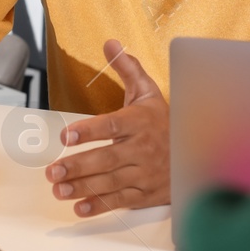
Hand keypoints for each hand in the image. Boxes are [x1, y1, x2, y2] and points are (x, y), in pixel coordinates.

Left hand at [46, 40, 168, 215]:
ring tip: (58, 189)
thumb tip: (110, 43)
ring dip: (83, 187)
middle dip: (78, 166)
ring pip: (111, 182)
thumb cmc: (164, 121)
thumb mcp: (148, 92)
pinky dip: (100, 206)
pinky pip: (121, 201)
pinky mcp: (146, 193)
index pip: (112, 126)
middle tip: (52, 170)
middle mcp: (142, 149)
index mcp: (140, 122)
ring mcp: (144, 173)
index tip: (67, 135)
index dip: (90, 131)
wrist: (198, 152)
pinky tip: (78, 208)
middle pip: (107, 158)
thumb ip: (127, 68)